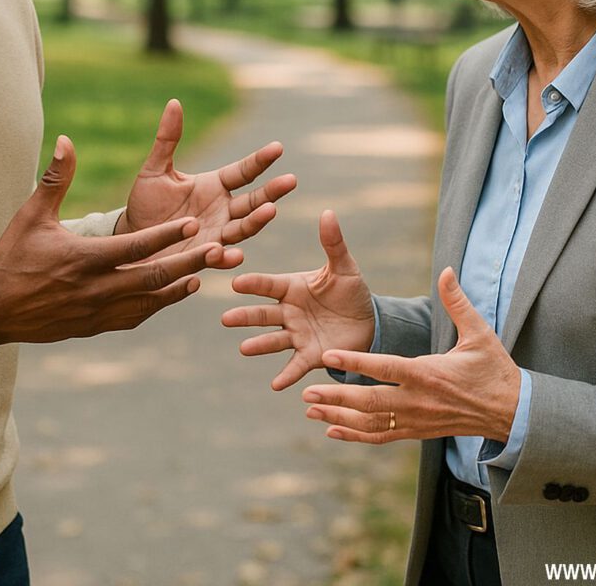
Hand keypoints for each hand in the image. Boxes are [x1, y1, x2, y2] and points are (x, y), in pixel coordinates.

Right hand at [0, 136, 226, 345]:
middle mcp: (95, 288)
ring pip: (148, 302)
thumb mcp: (32, 214)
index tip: (192, 223)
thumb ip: (56, 178)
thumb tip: (66, 140)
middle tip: (217, 249)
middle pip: (152, 277)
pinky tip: (174, 293)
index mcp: (83, 258)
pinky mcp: (95, 326)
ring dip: (177, 289)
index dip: (165, 235)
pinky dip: (157, 306)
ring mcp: (97, 311)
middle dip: (188, 263)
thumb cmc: (12, 256)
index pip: (134, 246)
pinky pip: (134, 317)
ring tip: (202, 273)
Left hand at [119, 99, 296, 269]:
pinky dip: (227, 256)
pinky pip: (220, 257)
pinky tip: (234, 254)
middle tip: (290, 180)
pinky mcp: (204, 257)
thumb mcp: (155, 170)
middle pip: (254, 199)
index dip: (260, 160)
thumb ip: (167, 139)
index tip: (278, 148)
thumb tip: (174, 102)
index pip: (244, 170)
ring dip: (257, 220)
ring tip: (270, 211)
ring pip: (244, 228)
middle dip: (272, 191)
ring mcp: (217, 234)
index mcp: (215, 185)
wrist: (132, 238)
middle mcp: (223, 210)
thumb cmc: (145, 203)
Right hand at [221, 210, 374, 389]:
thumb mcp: (344, 267)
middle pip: (263, 314)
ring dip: (258, 344)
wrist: (370, 323)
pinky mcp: (309, 355)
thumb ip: (333, 243)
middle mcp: (289, 312)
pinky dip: (286, 375)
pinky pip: (294, 365)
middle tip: (226, 319)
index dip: (254, 284)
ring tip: (244, 348)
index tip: (236, 283)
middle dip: (245, 316)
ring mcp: (296, 335)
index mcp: (293, 287)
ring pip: (273, 340)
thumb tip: (328, 212)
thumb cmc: (351, 291)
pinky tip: (275, 384)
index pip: (269, 285)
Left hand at [301, 267, 520, 443]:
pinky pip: (381, 436)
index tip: (328, 357)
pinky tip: (331, 429)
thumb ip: (457, 302)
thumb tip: (447, 270)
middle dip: (337, 397)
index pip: (386, 368)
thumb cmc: (494, 369)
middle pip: (371, 401)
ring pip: (371, 422)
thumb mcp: (479, 333)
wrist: (512, 413)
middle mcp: (418, 401)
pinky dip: (355, 434)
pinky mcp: (416, 432)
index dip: (356, 364)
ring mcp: (416, 421)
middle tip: (308, 390)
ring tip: (310, 408)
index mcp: (429, 374)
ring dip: (339, 417)